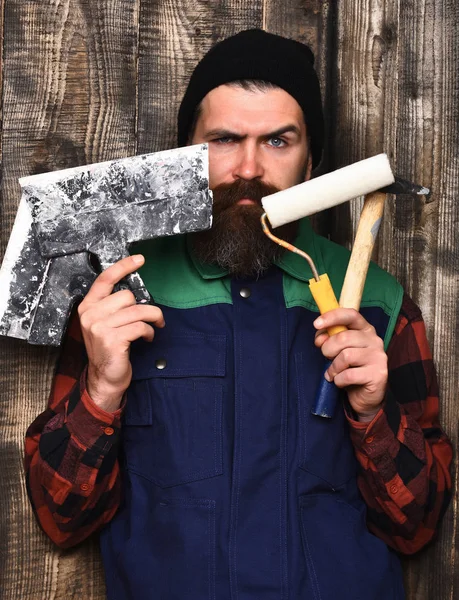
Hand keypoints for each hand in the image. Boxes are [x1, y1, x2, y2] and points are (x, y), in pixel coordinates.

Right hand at [78, 255, 164, 412]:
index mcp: (88, 306)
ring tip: (152, 327)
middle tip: (150, 317)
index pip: (105, 279)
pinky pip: (140, 326)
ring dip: (152, 319)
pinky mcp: (112, 340)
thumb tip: (133, 291)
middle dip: (144, 307)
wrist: (104, 377)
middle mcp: (91, 315)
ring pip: (138, 311)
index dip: (123, 266)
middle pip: (127, 296)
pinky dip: (149, 331)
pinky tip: (147, 337)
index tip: (139, 259)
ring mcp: (100, 328)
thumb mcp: (104, 323)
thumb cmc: (109, 348)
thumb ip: (112, 306)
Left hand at [313, 308, 386, 420]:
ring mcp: (378, 357)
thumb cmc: (349, 369)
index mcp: (365, 329)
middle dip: (328, 349)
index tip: (316, 324)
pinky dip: (339, 380)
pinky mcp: (378, 374)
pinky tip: (341, 382)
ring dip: (333, 367)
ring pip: (346, 356)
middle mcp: (374, 340)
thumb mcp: (336, 351)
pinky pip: (349, 375)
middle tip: (327, 358)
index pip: (350, 314)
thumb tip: (320, 338)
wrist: (364, 396)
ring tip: (334, 373)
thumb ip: (328, 339)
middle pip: (344, 337)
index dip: (332, 317)